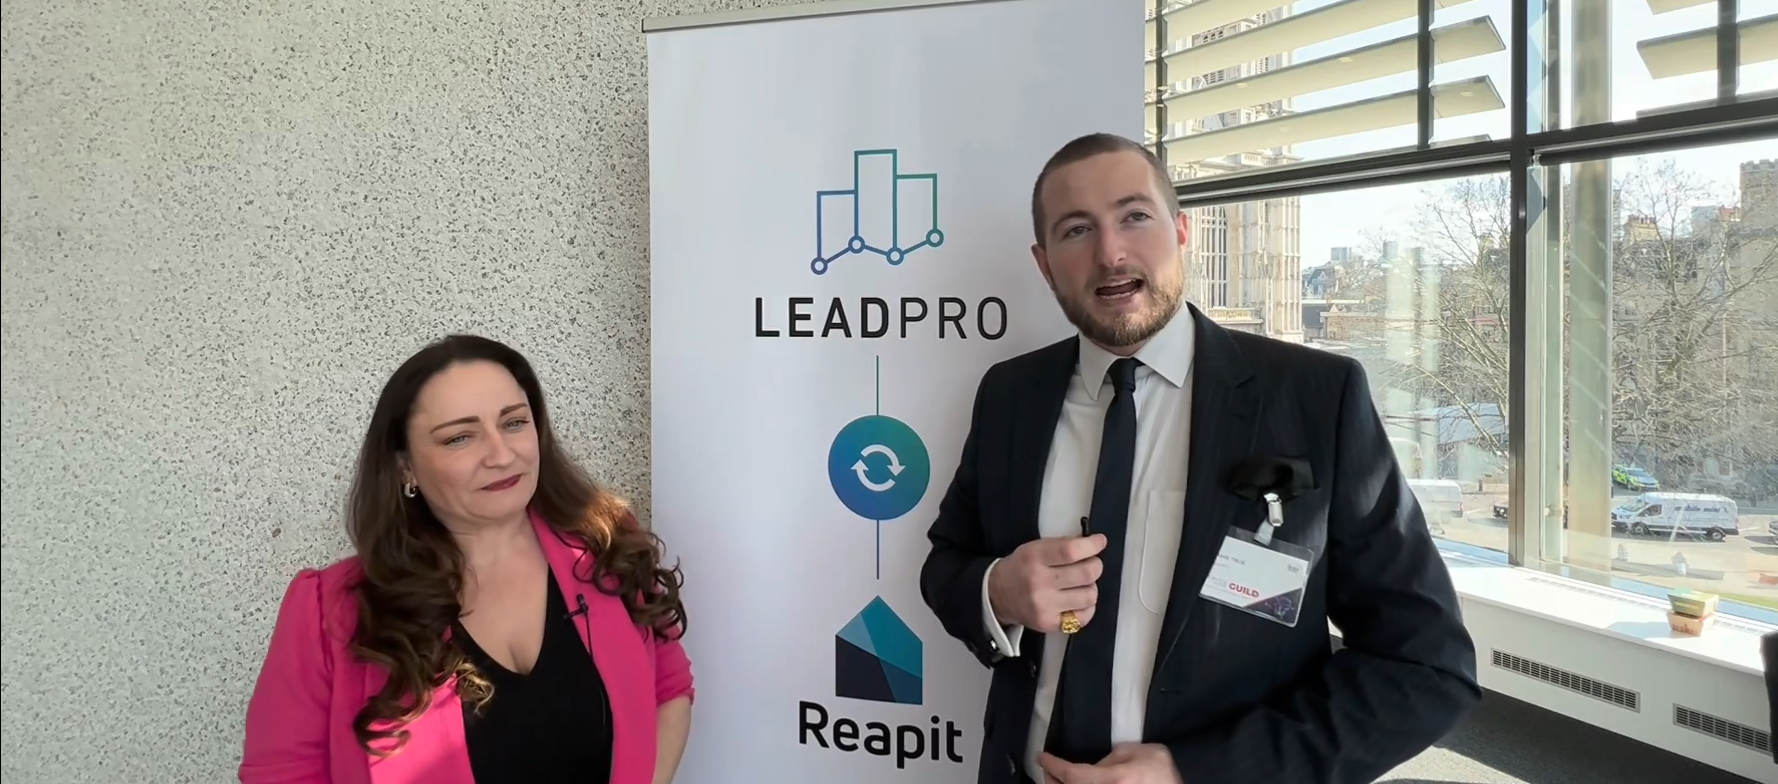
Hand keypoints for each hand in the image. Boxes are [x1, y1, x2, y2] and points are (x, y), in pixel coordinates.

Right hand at [987, 534, 1106, 631]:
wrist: (998, 595)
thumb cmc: (1022, 567)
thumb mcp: (1035, 547)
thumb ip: (1063, 545)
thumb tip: (1094, 544)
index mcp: (1035, 558)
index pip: (1071, 551)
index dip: (1092, 546)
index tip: (1099, 542)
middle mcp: (1039, 583)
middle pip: (1086, 574)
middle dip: (1095, 566)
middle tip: (1091, 564)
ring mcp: (1045, 607)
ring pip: (1089, 596)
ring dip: (1091, 587)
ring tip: (1081, 584)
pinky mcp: (1050, 624)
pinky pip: (1084, 617)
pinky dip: (1087, 606)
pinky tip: (1078, 600)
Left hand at [1038, 744, 1182, 783]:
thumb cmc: (1163, 772)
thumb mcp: (1139, 753)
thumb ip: (1113, 757)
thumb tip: (1097, 766)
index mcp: (1111, 780)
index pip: (1071, 774)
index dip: (1052, 766)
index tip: (1042, 757)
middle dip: (1052, 782)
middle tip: (1047, 771)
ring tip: (1057, 780)